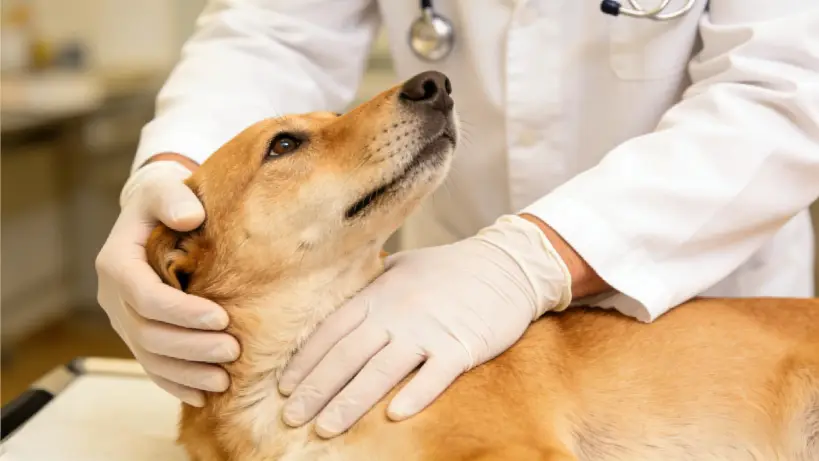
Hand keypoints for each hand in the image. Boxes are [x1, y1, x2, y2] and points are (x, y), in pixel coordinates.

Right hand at [95, 159, 239, 406]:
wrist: (155, 220)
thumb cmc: (165, 203)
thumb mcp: (165, 189)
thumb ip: (173, 198)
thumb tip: (190, 216)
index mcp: (117, 263)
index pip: (145, 297)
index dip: (181, 312)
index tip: (220, 318)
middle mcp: (114, 297)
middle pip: (149, 334)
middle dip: (192, 347)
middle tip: (233, 351)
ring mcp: (123, 321)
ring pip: (150, 357)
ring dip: (187, 372)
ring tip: (225, 380)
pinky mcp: (138, 336)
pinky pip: (153, 367)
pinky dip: (177, 384)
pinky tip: (205, 397)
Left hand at [277, 215, 571, 436]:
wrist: (507, 265)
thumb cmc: (450, 268)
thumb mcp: (403, 266)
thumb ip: (370, 286)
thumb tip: (340, 303)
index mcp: (379, 294)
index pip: (332, 330)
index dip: (306, 361)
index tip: (284, 388)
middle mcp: (397, 312)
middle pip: (347, 356)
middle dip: (316, 389)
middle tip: (291, 418)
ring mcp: (429, 330)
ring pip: (382, 371)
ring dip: (350, 402)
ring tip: (325, 428)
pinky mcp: (462, 346)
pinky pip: (435, 375)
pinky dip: (415, 395)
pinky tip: (394, 418)